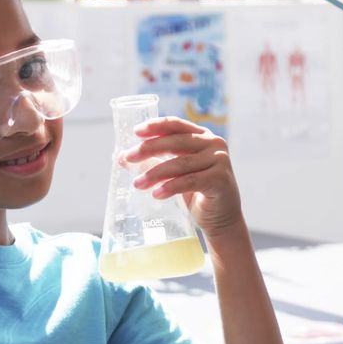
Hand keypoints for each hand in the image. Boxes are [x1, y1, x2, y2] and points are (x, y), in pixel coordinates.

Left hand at [126, 117, 244, 236]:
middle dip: (149, 149)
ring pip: (180, 163)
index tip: (135, 132)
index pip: (176, 124)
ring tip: (137, 184)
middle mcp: (213, 144)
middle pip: (175, 142)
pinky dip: (171, 187)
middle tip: (128, 158)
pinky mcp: (220, 180)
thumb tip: (120, 157)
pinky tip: (157, 194)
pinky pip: (190, 181)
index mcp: (202, 136)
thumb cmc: (196, 193)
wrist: (222, 219)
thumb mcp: (173, 174)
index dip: (155, 126)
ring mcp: (220, 161)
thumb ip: (153, 163)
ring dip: (155, 173)